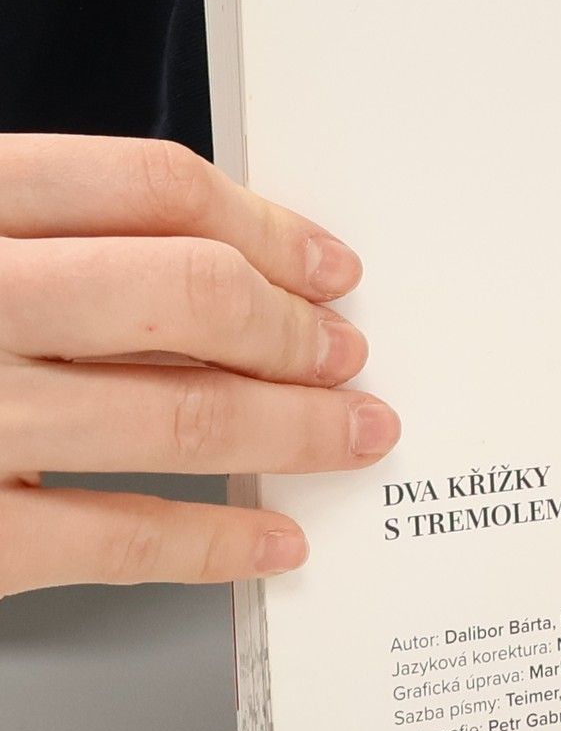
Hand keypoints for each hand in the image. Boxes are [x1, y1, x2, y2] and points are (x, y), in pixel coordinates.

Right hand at [0, 135, 401, 598]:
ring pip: (174, 415)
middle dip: (295, 331)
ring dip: (293, 430)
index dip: (264, 225)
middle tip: (348, 354)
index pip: (145, 186)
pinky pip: (116, 541)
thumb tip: (215, 272)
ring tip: (351, 434)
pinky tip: (272, 542)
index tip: (326, 264)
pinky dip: (216, 543)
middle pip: (183, 293)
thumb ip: (38, 237)